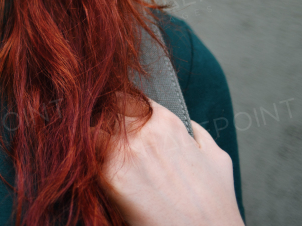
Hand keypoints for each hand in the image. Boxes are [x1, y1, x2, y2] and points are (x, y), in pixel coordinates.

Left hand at [97, 95, 242, 225]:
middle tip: (100, 135)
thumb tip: (185, 124)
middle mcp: (143, 131)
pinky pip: (86, 156)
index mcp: (166, 122)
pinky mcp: (110, 176)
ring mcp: (124, 151)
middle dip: (100, 118)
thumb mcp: (216, 158)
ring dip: (89, 137)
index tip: (113, 117)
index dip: (118, 107)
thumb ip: (196, 134)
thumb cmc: (215, 205)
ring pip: (90, 128)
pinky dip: (85, 160)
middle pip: (104, 108)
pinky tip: (90, 169)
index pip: (127, 97)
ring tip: (94, 153)